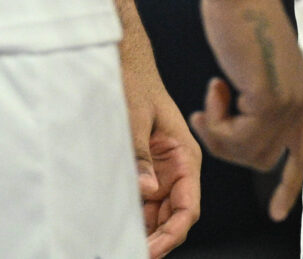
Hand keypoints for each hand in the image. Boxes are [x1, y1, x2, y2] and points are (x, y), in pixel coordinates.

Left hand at [125, 64, 200, 255]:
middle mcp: (176, 170)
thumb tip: (146, 189)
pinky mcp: (142, 172)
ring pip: (156, 215)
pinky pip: (141, 203)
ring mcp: (160, 173)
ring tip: (117, 245)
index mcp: (185, 157)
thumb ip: (140, 155)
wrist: (125, 62)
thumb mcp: (136, 118)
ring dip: (142, 232)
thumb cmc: (136, 83)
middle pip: (173, 218)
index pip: (188, 208)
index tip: (151, 251)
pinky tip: (114, 228)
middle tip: (128, 254)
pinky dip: (131, 218)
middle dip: (156, 240)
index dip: (172, 234)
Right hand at [193, 0, 302, 221]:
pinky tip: (214, 90)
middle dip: (231, 147)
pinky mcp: (270, 96)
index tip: (280, 212)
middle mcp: (302, 99)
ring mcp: (289, 99)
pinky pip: (238, 137)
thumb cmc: (239, 17)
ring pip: (249, 152)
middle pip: (266, 158)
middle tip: (210, 114)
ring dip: (219, 134)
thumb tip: (247, 123)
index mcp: (301, 92)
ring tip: (211, 98)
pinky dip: (217, 123)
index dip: (292, 183)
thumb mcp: (255, 64)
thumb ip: (258, 94)